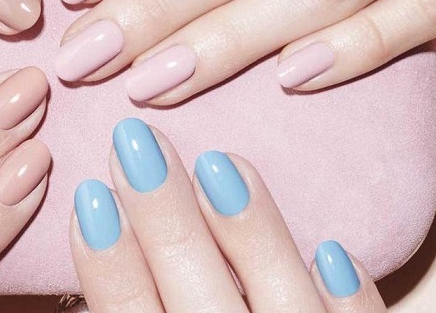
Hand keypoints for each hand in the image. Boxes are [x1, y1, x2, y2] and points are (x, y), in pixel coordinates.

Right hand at [71, 118, 385, 311]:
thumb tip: (100, 240)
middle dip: (162, 211)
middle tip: (135, 139)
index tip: (89, 194)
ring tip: (220, 162)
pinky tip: (330, 247)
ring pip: (276, 296)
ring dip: (247, 229)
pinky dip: (346, 295)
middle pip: (192, 287)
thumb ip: (129, 311)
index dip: (107, 258)